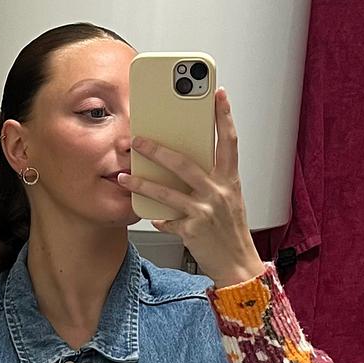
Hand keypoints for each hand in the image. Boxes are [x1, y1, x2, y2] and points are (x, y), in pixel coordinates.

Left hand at [118, 88, 264, 286]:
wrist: (238, 266)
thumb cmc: (231, 233)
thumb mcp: (229, 201)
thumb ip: (212, 181)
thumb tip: (187, 165)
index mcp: (230, 181)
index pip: (229, 142)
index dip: (224, 117)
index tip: (217, 95)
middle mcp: (219, 193)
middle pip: (185, 163)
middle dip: (158, 149)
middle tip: (138, 139)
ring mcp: (205, 211)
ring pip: (167, 191)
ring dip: (142, 183)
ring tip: (125, 175)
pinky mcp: (193, 230)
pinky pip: (167, 220)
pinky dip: (157, 218)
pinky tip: (149, 216)